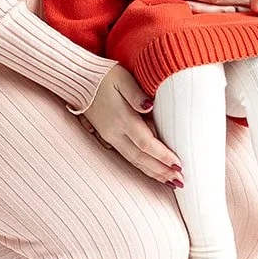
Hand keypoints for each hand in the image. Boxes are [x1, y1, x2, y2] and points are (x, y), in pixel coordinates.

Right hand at [80, 65, 182, 183]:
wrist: (77, 80)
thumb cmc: (103, 76)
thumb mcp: (121, 78)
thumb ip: (136, 93)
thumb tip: (149, 106)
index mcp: (121, 118)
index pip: (146, 143)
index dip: (163, 155)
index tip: (179, 164)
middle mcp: (115, 132)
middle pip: (141, 158)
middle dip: (162, 171)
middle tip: (180, 181)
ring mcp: (109, 137)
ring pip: (134, 161)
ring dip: (153, 173)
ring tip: (170, 182)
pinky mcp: (107, 137)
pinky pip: (127, 157)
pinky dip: (142, 167)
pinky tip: (152, 171)